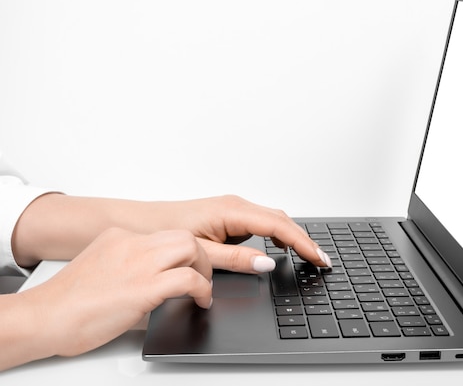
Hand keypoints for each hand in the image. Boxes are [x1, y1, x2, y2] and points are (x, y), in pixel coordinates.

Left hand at [13, 194, 331, 270]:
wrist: (135, 224)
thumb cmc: (160, 232)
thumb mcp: (201, 252)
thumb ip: (236, 259)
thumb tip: (267, 263)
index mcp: (231, 211)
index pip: (279, 226)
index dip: (303, 243)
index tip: (320, 258)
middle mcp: (234, 205)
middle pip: (280, 220)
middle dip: (303, 239)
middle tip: (321, 260)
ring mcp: (231, 209)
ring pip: (271, 220)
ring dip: (291, 236)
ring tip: (308, 255)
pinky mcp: (226, 216)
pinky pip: (259, 223)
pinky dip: (276, 234)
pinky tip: (281, 248)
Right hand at [17, 227, 212, 358]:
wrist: (45, 317)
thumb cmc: (67, 302)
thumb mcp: (101, 269)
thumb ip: (129, 268)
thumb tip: (157, 284)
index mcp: (119, 237)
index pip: (163, 235)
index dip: (181, 253)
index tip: (187, 266)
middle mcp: (131, 244)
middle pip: (183, 236)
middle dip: (199, 256)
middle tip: (201, 276)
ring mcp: (139, 263)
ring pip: (191, 247)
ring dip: (204, 269)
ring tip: (202, 288)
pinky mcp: (144, 286)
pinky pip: (188, 279)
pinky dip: (202, 289)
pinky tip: (201, 301)